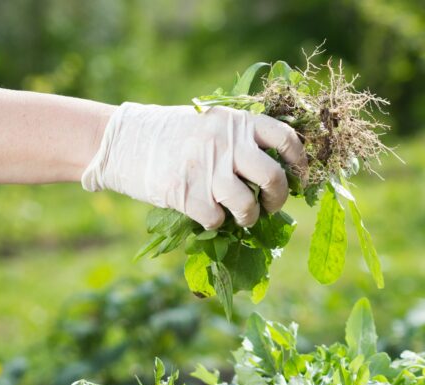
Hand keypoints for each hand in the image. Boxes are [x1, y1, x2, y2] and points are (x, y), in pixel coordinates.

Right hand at [82, 102, 305, 228]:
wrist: (124, 141)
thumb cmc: (174, 135)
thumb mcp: (211, 122)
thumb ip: (241, 138)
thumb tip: (279, 168)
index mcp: (237, 122)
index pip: (285, 138)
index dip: (300, 160)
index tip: (300, 175)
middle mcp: (226, 143)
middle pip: (273, 177)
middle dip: (278, 197)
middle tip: (271, 204)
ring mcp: (207, 169)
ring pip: (248, 206)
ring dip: (249, 217)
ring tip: (242, 216)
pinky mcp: (186, 194)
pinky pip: (217, 220)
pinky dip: (216, 222)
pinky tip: (208, 214)